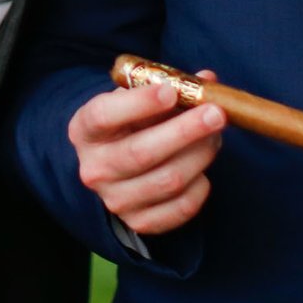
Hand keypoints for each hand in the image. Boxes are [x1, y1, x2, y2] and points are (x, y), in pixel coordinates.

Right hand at [69, 71, 226, 235]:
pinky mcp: (139, 222)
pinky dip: (200, 186)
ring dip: (200, 154)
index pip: (104, 115)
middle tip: (216, 113)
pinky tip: (201, 169)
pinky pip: (181, 208)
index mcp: (85, 129)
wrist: (117, 167)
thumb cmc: (131, 124)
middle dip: (184, 131)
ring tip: (214, 137)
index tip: (171, 91)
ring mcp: (115, 200)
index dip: (139, 103)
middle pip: (141, 152)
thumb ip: (169, 87)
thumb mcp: (137, 100)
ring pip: (168, 180)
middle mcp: (94, 168)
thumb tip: (207, 81)